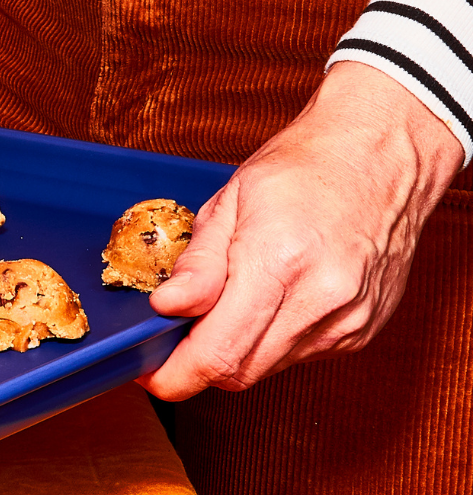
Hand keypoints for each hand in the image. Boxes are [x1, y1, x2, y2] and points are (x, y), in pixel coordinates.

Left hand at [136, 61, 463, 400]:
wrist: (381, 155)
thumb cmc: (306, 167)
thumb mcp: (230, 200)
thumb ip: (197, 264)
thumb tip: (166, 307)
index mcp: (279, 261)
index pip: (217, 353)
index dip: (174, 375)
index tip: (148, 374)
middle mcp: (321, 298)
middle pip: (239, 371)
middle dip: (198, 361)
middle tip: (177, 332)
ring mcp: (348, 319)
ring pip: (268, 367)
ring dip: (236, 349)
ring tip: (231, 299)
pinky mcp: (362, 329)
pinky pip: (299, 355)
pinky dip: (271, 340)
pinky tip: (271, 299)